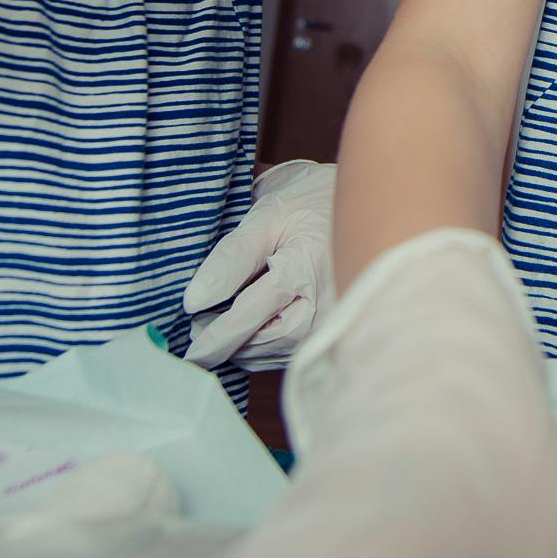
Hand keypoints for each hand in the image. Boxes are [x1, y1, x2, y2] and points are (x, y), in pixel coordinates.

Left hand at [183, 159, 334, 369]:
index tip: (189, 354)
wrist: (366, 205)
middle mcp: (325, 305)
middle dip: (227, 343)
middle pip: (261, 344)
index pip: (249, 317)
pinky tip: (254, 325)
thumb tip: (194, 301)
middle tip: (197, 328)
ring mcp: (334, 322)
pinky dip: (265, 344)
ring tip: (223, 325)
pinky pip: (291, 351)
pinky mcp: (336, 331)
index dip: (215, 339)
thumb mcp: (269, 215)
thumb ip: (232, 257)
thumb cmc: (313, 203)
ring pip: (275, 353)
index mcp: (304, 271)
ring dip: (245, 346)